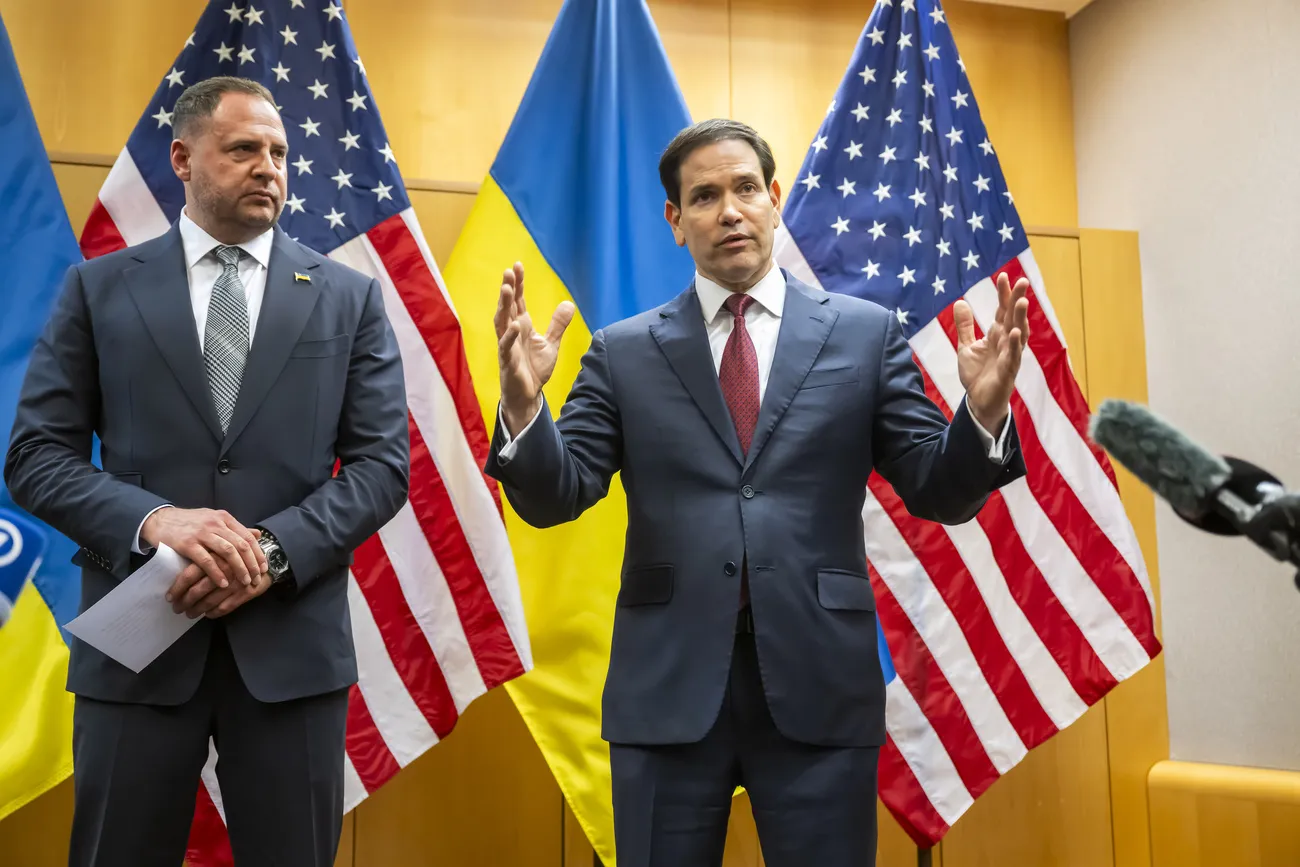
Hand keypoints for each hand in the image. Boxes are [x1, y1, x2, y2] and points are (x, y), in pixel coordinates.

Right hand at [146, 507, 266, 600]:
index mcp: (224, 518)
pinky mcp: (187, 544)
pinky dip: (217, 573)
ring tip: (244, 582)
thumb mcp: (214, 519)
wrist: (160, 519)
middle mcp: (215, 523)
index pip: (247, 537)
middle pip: (241, 545)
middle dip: (252, 564)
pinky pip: (206, 560)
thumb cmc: (190, 522)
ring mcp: (201, 533)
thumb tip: (258, 534)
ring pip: (227, 552)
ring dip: (239, 569)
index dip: (258, 553)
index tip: (264, 568)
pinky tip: (224, 583)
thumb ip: (235, 528)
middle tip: (257, 579)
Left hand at [171, 561, 272, 618]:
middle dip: (184, 602)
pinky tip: (208, 614)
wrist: (270, 559)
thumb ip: (204, 554)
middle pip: (197, 590)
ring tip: (189, 614)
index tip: (169, 597)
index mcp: (214, 556)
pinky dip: (214, 613)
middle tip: (176, 608)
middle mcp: (224, 570)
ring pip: (209, 601)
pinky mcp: (245, 593)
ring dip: (197, 610)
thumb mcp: (222, 548)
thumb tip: (176, 561)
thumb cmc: (241, 554)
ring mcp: (235, 583)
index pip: (189, 574)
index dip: (177, 588)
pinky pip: (225, 607)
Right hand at [494, 262, 574, 435]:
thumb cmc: (534, 369)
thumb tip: (568, 303)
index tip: (517, 265)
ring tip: (505, 289)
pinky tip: (514, 325)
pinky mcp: (507, 362)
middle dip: (507, 289)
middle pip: (507, 307)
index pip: (518, 301)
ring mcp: (508, 346)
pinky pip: (506, 346)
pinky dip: (509, 336)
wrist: (528, 395)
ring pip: (501, 322)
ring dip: (503, 306)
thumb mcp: (551, 344)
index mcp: (522, 326)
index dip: (518, 284)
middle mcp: (512, 333)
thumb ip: (558, 324)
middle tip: (508, 271)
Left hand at [955, 271, 1029, 433]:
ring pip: (1018, 334)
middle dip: (1017, 299)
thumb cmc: (978, 373)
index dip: (1003, 294)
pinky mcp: (1007, 372)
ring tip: (1021, 302)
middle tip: (1022, 281)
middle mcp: (1006, 342)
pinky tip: (1013, 333)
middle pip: (1013, 317)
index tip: (1003, 276)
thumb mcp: (966, 346)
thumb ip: (965, 326)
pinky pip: (1013, 357)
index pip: (1002, 310)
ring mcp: (1009, 356)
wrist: (979, 401)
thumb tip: (960, 302)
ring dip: (1020, 318)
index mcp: (997, 335)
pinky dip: (1014, 346)